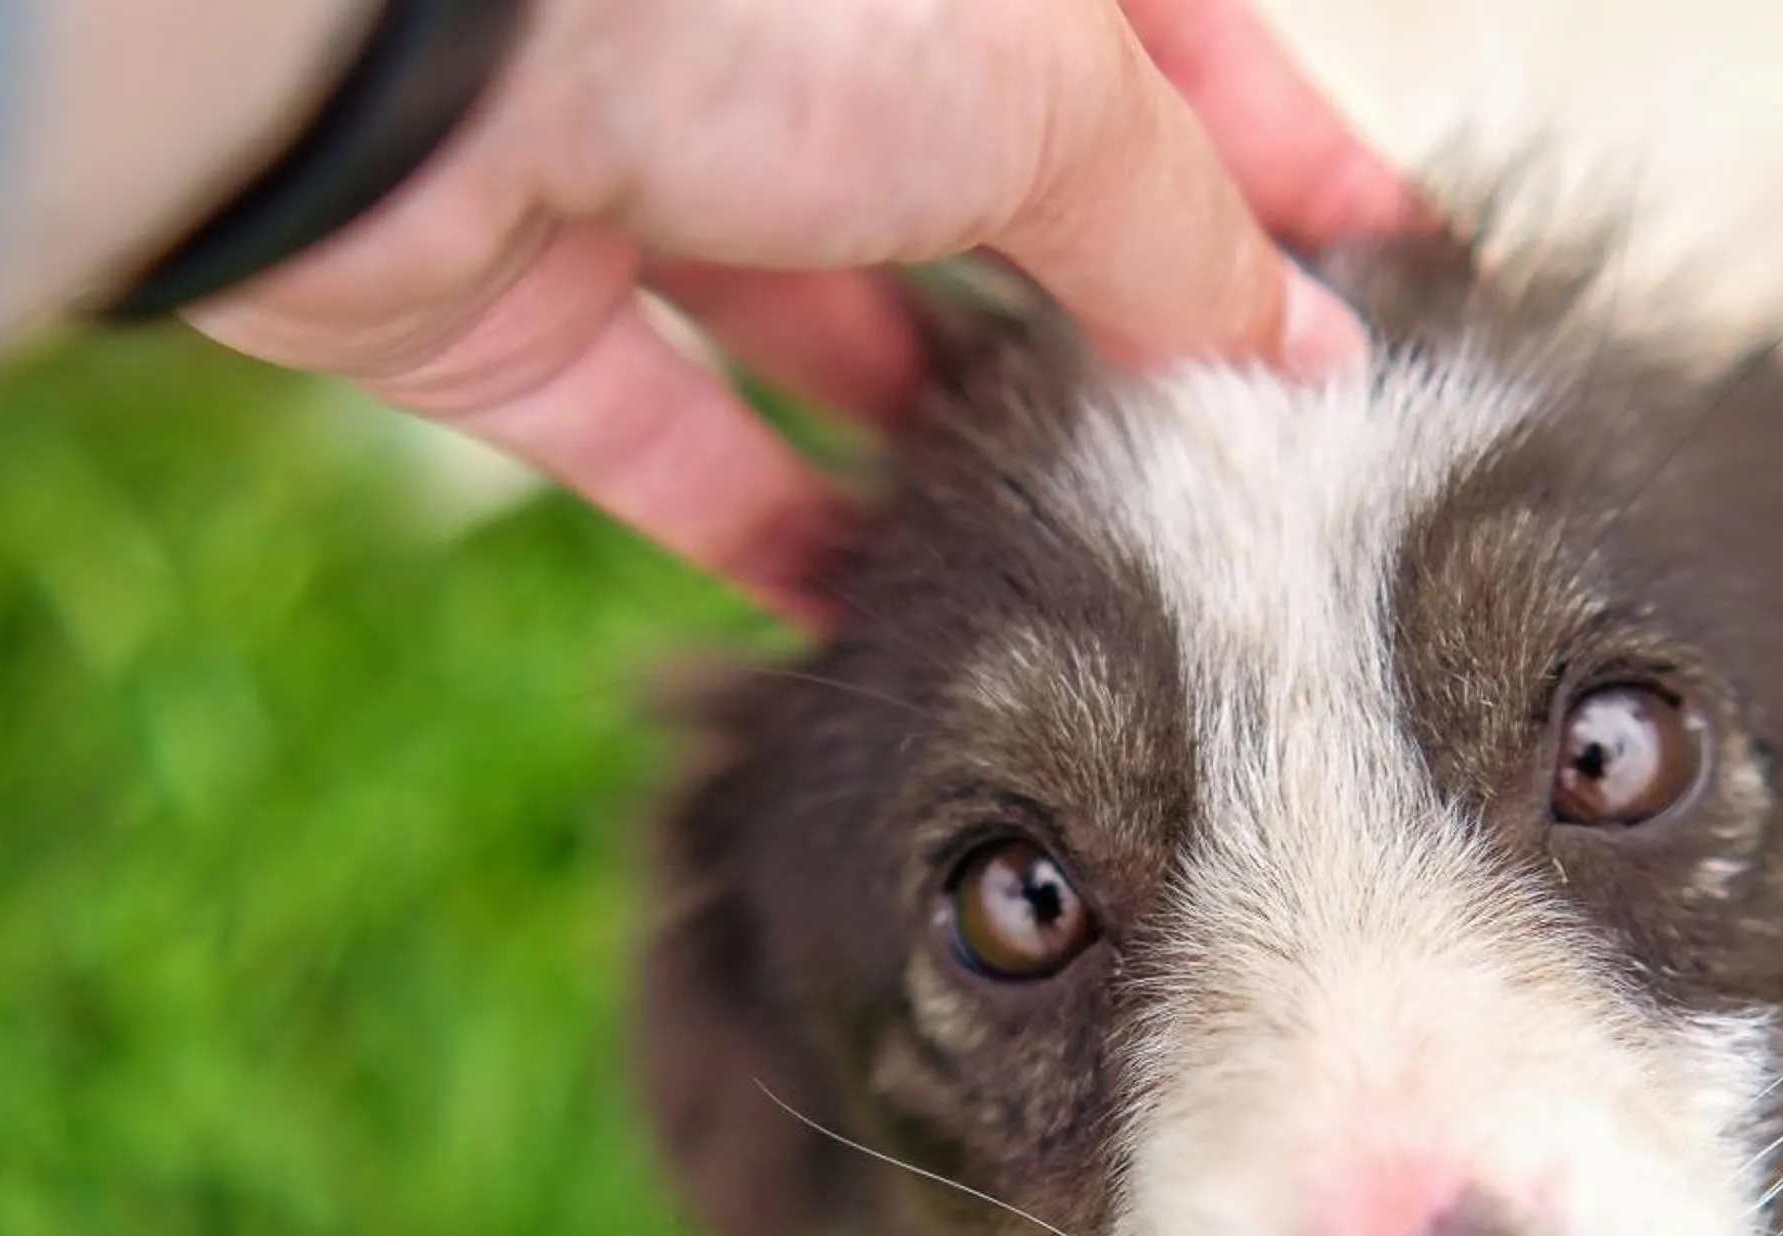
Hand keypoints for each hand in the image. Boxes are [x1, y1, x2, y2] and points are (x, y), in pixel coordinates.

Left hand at [169, 0, 1412, 619]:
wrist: (373, 31)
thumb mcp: (1049, 89)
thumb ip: (1182, 227)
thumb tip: (1299, 344)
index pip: (1178, 63)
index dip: (1296, 182)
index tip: (1408, 304)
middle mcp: (804, 40)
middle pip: (1007, 210)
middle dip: (1117, 341)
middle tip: (1247, 489)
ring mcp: (655, 173)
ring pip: (844, 343)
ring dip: (956, 458)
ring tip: (1091, 582)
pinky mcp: (524, 316)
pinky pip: (675, 454)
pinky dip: (774, 541)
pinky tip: (884, 629)